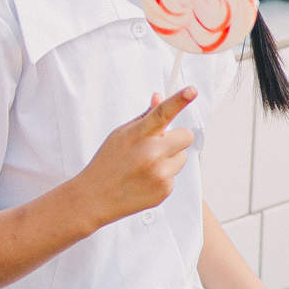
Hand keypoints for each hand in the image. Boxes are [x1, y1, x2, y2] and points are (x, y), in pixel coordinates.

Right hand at [76, 88, 196, 225]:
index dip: (180, 100)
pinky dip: (163, 176)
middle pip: (185, 136)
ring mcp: (160, 174)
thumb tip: (160, 97)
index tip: (192, 90)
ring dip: (169, 158)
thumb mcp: (121, 134)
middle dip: (176, 137)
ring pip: (182, 157)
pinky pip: (174, 175)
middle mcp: (151, 154)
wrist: (95, 198)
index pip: (162, 113)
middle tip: (160, 143)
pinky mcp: (165, 190)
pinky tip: (145, 180)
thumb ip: (145, 117)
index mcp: (138, 135)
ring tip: (146, 166)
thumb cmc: (108, 162)